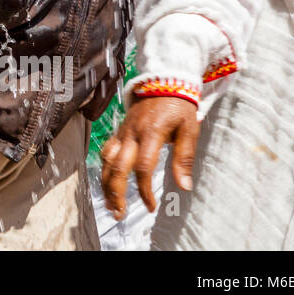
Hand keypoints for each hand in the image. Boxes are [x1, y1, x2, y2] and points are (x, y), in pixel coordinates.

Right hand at [100, 96, 199, 218]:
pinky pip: (106, 151)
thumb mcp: (189, 130)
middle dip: (116, 193)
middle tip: (119, 213)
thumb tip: (184, 186)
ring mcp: (123, 132)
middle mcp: (131, 134)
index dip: (145, 190)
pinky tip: (107, 181)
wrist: (164, 82)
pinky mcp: (120, 131)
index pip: (142, 168)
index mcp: (150, 134)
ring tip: (110, 204)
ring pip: (106, 161)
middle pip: (116, 167)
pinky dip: (104, 168)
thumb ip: (184, 158)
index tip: (151, 206)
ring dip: (106, 184)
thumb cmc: (179, 106)